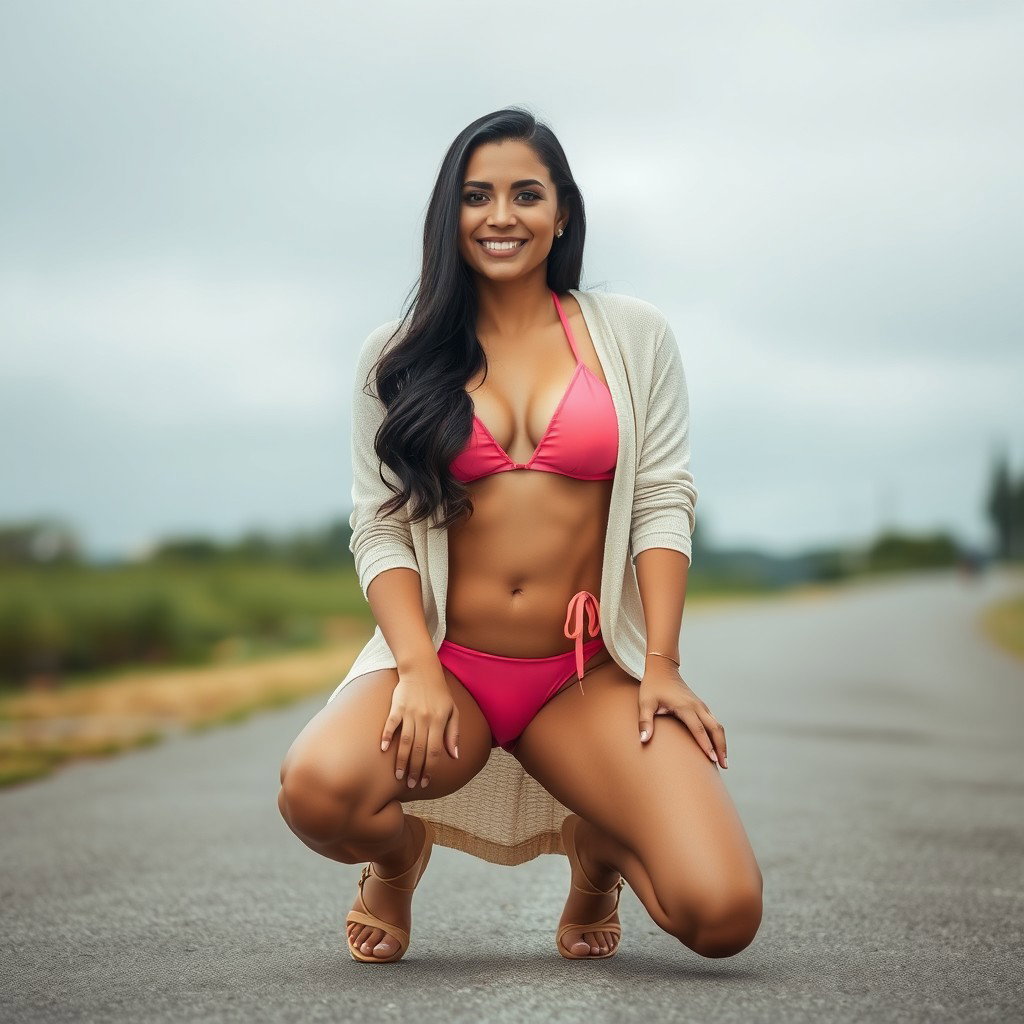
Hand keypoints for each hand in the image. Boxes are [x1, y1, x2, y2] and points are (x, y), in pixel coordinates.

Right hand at [380, 658, 458, 789]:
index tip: (425, 782)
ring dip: (401, 760)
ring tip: (399, 776)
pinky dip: (386, 736)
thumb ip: (453, 733)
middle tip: (411, 784)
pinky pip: (391, 724)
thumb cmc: (439, 692)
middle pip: (419, 750)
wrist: (422, 669)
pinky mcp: (397, 706)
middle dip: (415, 770)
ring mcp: (410, 712)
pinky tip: (383, 749)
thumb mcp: (452, 710)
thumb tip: (454, 756)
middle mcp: (424, 718)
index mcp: (438, 721)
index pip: (434, 751)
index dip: (430, 769)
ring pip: (405, 741)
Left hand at [637, 659, 726, 767]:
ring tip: (723, 760)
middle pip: (715, 728)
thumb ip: (645, 721)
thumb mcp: (645, 703)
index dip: (706, 745)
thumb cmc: (652, 686)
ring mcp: (701, 705)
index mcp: (684, 706)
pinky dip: (717, 735)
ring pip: (717, 725)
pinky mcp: (701, 706)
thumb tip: (643, 740)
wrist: (662, 669)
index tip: (712, 759)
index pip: (699, 729)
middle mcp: (697, 706)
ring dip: (722, 742)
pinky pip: (713, 722)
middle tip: (724, 765)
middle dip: (721, 747)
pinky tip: (716, 746)